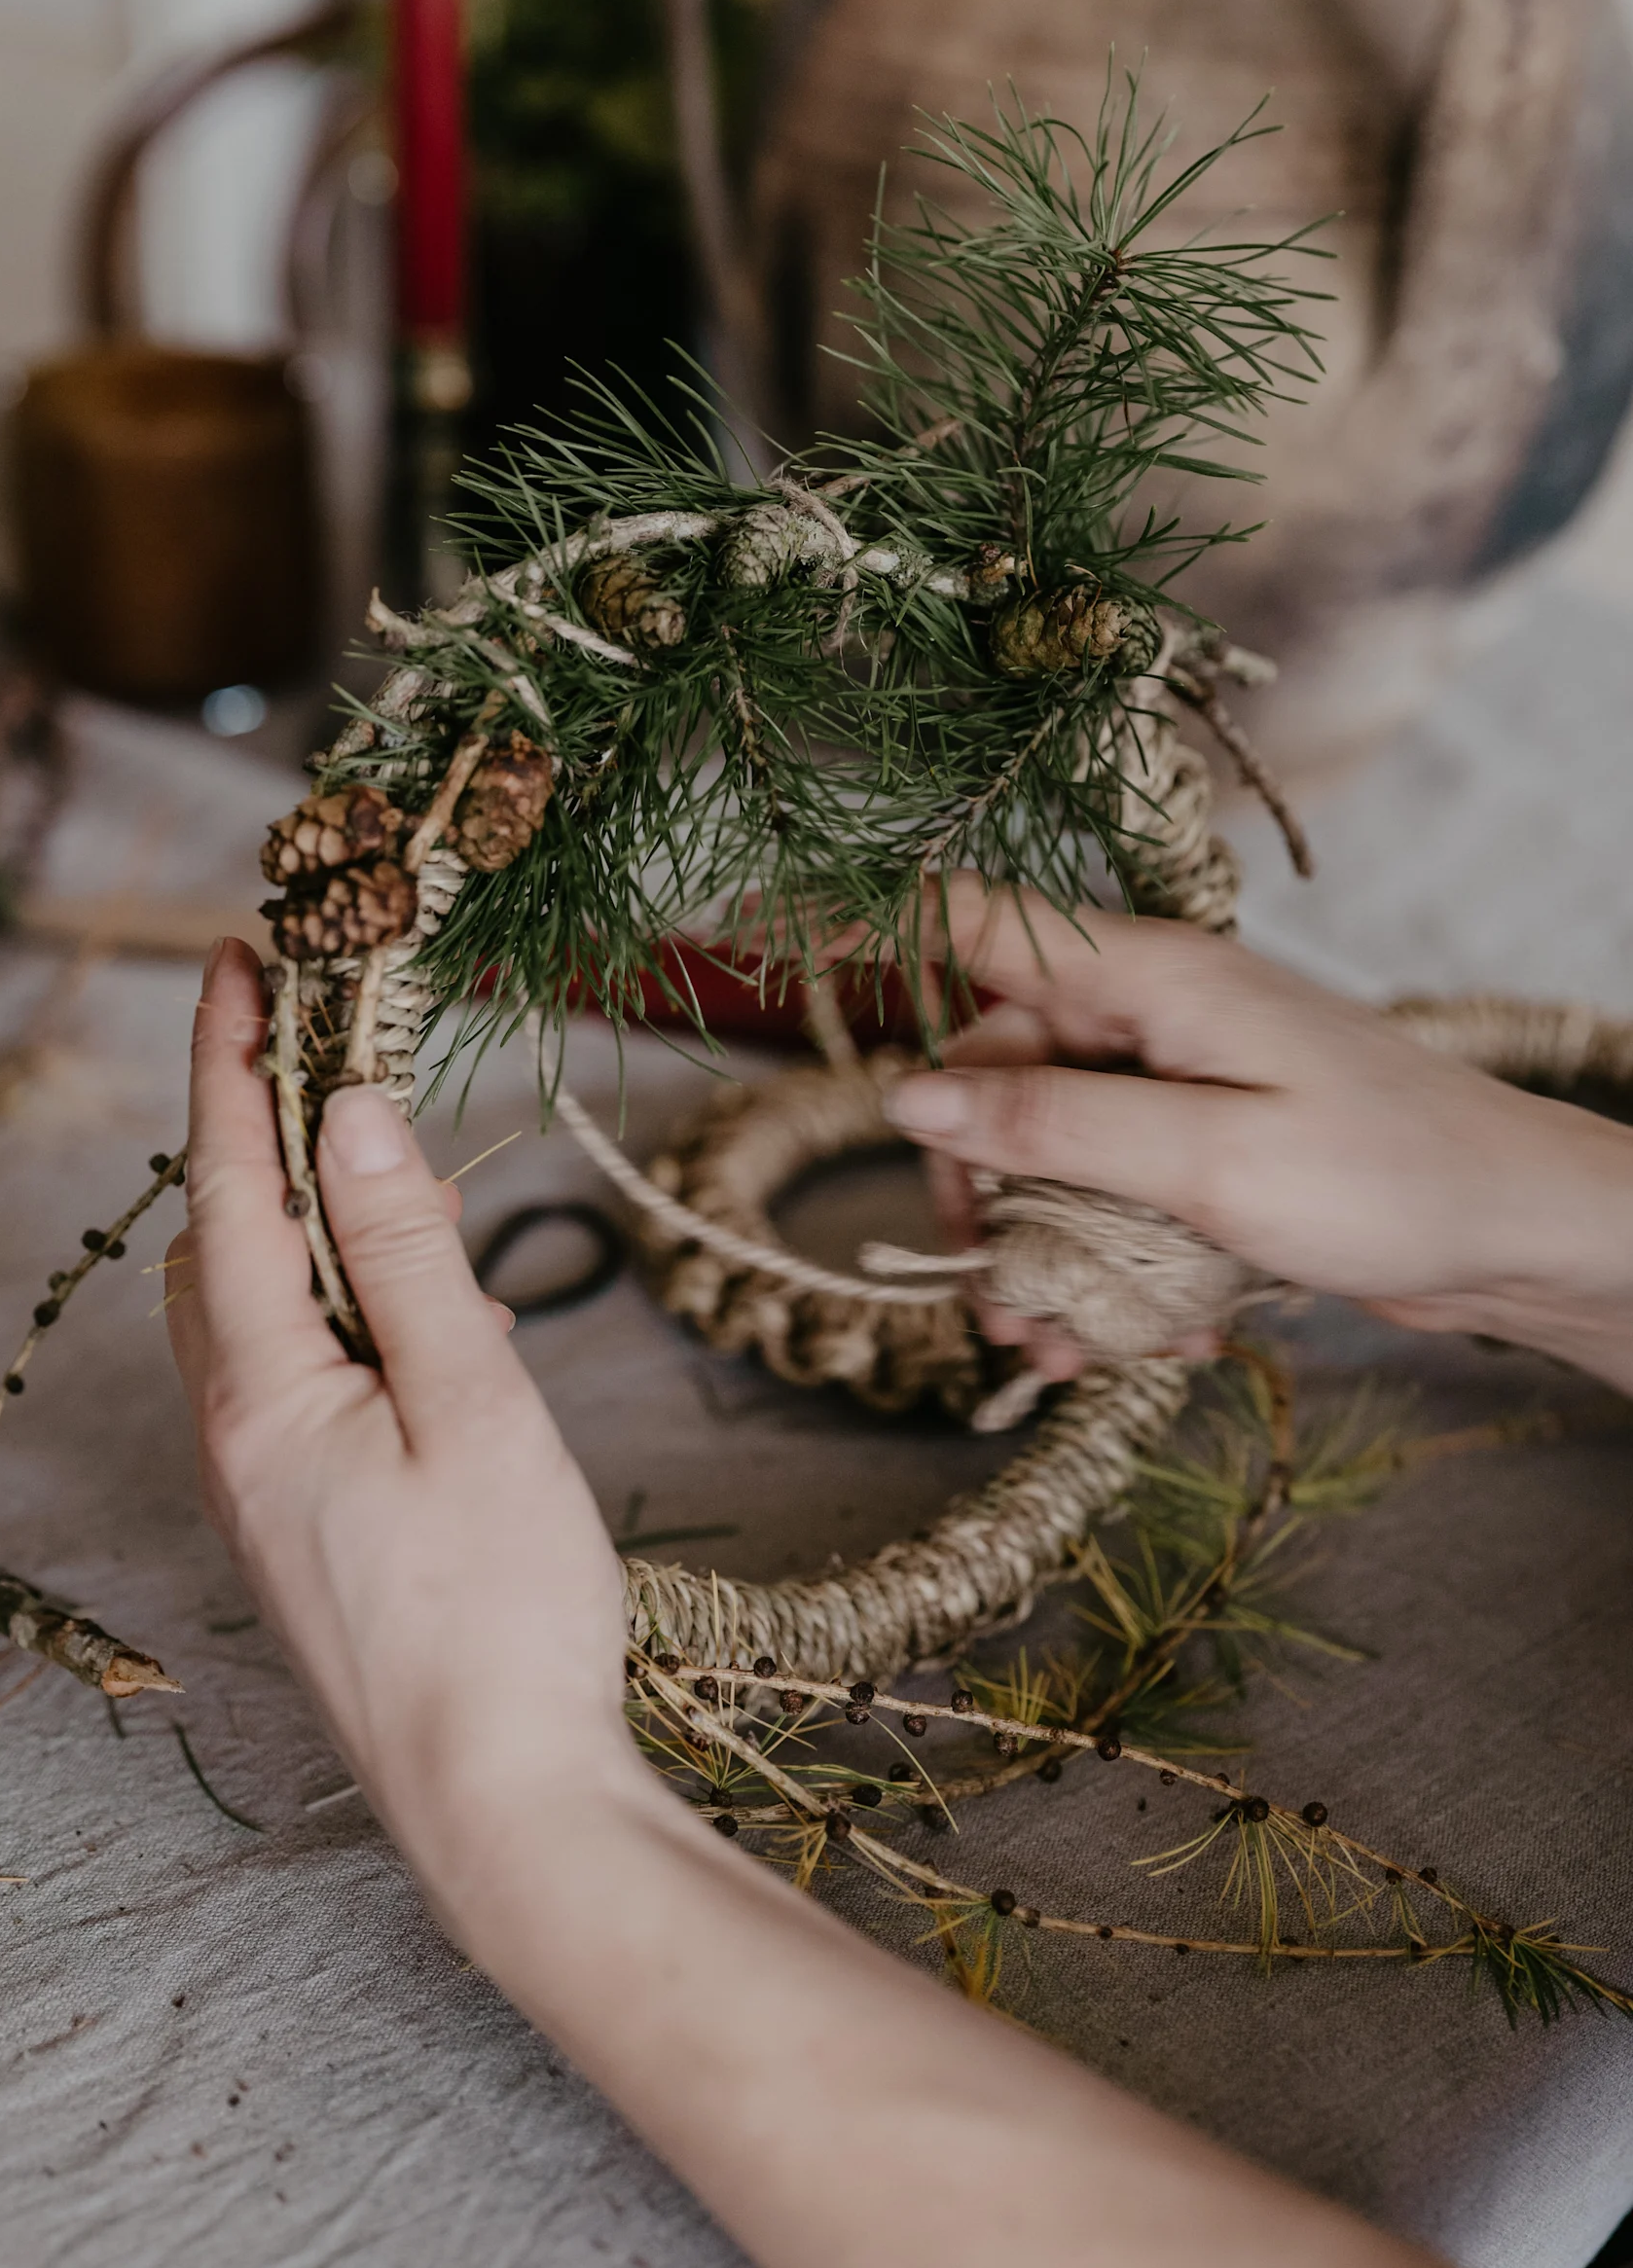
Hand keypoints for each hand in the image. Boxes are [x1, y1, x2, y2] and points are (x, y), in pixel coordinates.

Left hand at [165, 939, 646, 1922]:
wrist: (498, 1802)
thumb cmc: (502, 1611)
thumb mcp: (474, 1408)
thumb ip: (408, 1257)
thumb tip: (354, 1116)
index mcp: (265, 1393)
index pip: (231, 1185)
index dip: (231, 1063)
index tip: (237, 959)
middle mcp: (235, 1436)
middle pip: (215, 1242)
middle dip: (246, 1125)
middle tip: (304, 1033)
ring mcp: (261, 1491)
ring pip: (239, 1313)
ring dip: (279, 1215)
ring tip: (352, 1153)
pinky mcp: (298, 1532)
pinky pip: (274, 1374)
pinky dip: (308, 1298)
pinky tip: (382, 1305)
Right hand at [886, 882, 1632, 1389]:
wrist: (1522, 1235)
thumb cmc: (1390, 1176)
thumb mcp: (1207, 1160)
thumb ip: (1053, 1121)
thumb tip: (911, 1089)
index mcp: (1149, 976)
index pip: (970, 919)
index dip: (858, 920)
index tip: (746, 929)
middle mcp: (1151, 1015)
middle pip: (992, 1067)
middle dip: (977, 1182)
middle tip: (997, 1285)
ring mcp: (1178, 1081)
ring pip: (1044, 1149)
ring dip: (1039, 1251)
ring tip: (1062, 1348)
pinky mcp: (1202, 1148)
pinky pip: (1105, 1197)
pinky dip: (1102, 1270)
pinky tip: (1136, 1339)